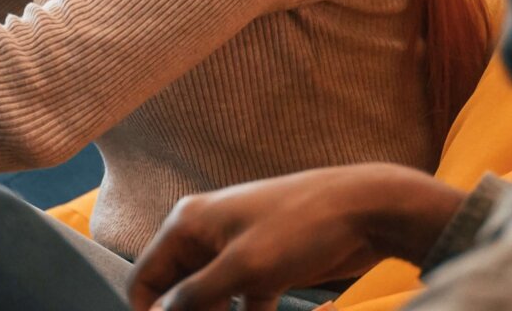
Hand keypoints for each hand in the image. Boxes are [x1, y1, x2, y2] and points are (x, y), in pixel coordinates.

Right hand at [126, 164, 464, 310]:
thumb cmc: (303, 226)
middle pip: (176, 291)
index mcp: (188, 223)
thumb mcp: (243, 267)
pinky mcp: (265, 267)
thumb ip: (195, 296)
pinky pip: (241, 302)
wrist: (366, 209)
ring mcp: (236, 250)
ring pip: (209, 300)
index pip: (145, 278)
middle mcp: (205, 234)